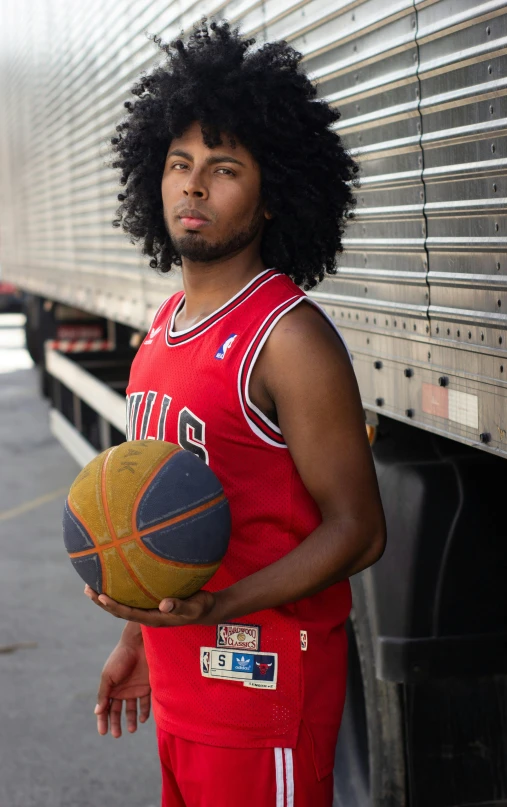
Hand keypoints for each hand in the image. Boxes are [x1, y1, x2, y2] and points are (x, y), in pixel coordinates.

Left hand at [84, 584, 216, 626]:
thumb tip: (163, 603)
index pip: (128, 613)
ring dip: (106, 597)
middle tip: (87, 588)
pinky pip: (131, 598)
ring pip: (122, 605)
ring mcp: (148, 610)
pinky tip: (114, 578)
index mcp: (154, 619)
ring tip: (92, 584)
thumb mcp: (193, 607)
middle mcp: (147, 616)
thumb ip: (179, 606)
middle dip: (102, 601)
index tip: (101, 596)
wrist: (207, 609)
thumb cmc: (201, 607)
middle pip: (119, 610)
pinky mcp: (151, 603)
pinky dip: (119, 590)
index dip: (114, 606)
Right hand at [95, 638, 150, 737]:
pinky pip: (146, 703)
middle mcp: (122, 691)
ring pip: (132, 710)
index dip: (103, 721)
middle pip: (118, 712)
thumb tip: (97, 712)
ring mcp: (135, 689)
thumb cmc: (120, 658)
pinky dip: (145, 712)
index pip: (106, 708)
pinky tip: (143, 719)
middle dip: (117, 724)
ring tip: (132, 729)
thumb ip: (103, 694)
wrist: (138, 644)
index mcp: (111, 688)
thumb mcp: (108, 676)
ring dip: (132, 720)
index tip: (103, 732)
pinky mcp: (147, 687)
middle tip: (117, 735)